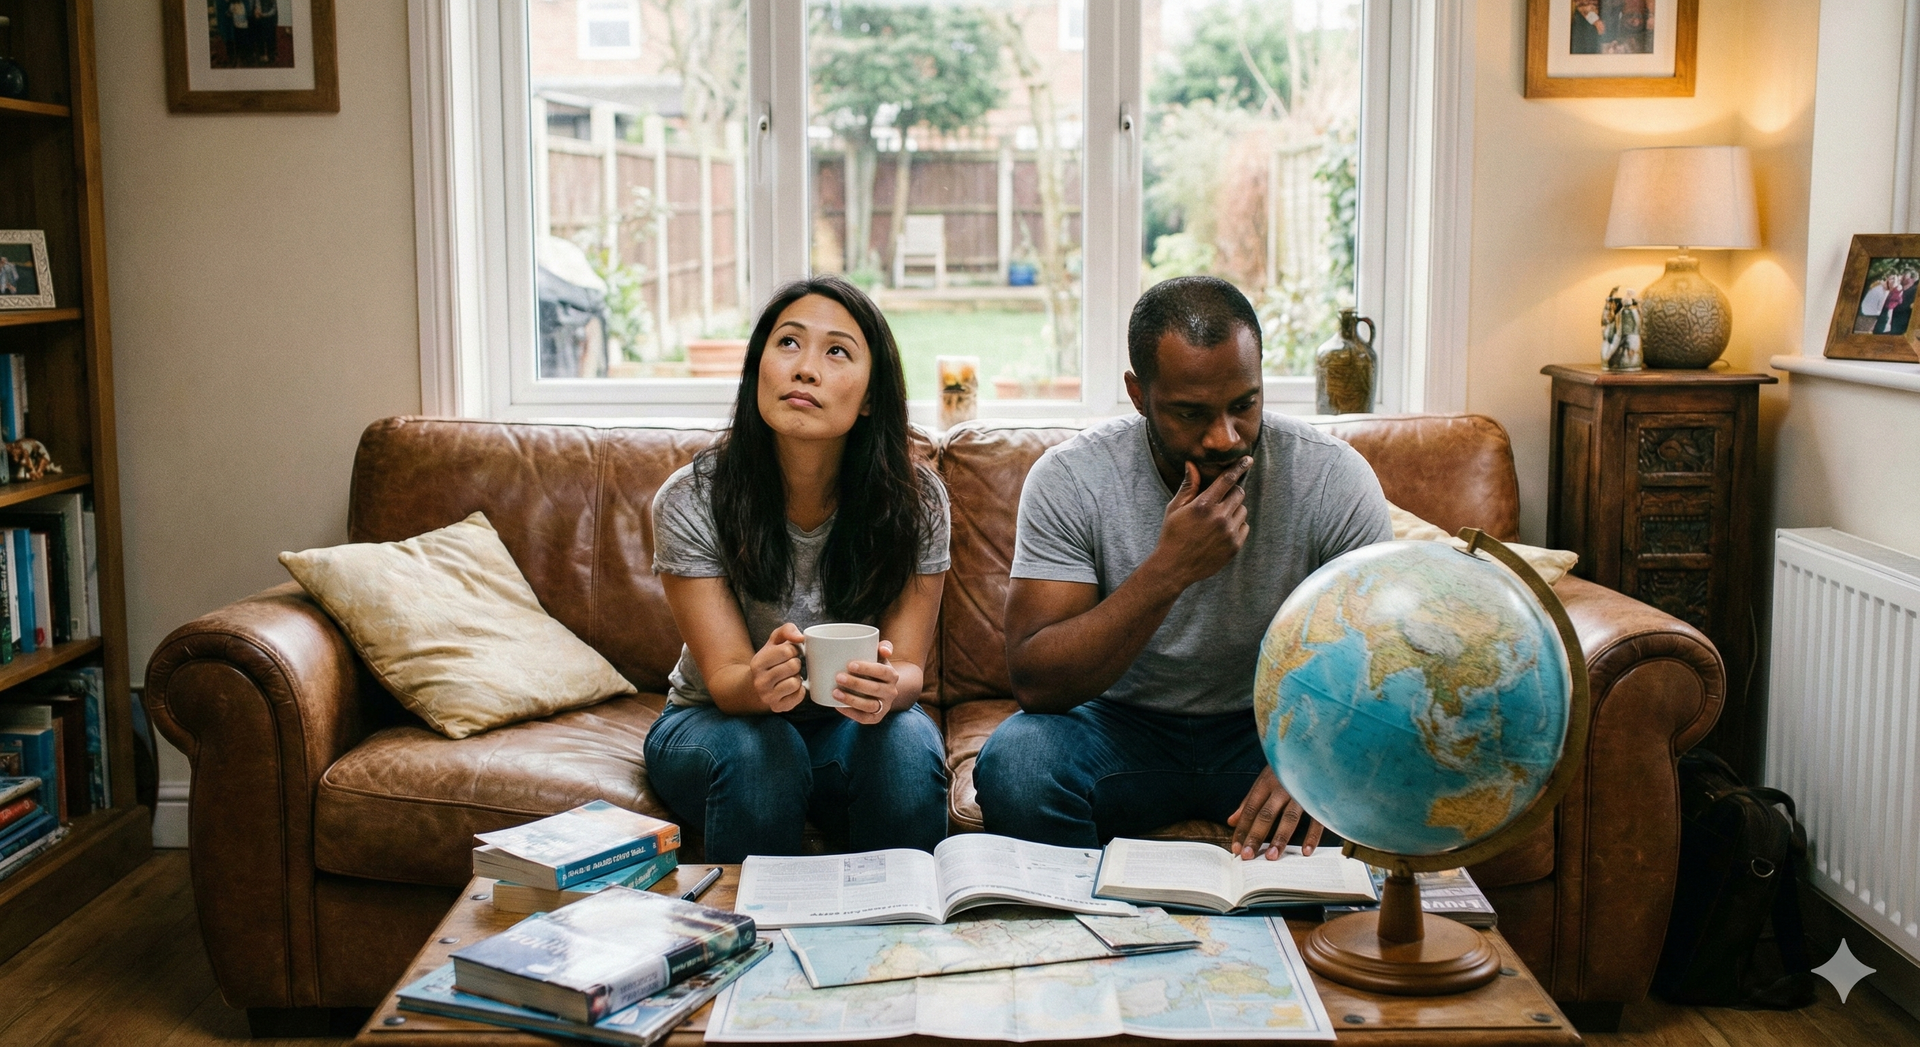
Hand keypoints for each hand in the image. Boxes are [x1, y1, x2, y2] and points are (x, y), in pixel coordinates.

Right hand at [750, 623, 807, 713]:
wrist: (755, 685)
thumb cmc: (770, 659)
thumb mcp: (774, 641)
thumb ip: (787, 630)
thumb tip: (800, 638)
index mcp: (758, 662)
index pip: (786, 651)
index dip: (794, 650)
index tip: (790, 653)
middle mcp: (760, 681)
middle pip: (793, 666)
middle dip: (796, 663)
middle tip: (791, 665)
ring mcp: (767, 696)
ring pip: (795, 682)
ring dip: (797, 678)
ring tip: (790, 676)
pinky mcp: (777, 707)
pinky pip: (798, 696)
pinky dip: (800, 690)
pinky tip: (792, 687)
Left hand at [833, 641, 896, 725]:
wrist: (881, 689)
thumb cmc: (874, 669)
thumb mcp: (879, 657)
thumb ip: (883, 647)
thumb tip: (885, 649)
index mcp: (892, 675)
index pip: (882, 671)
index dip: (867, 668)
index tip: (850, 664)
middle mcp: (891, 692)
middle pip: (875, 689)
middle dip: (855, 683)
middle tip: (838, 677)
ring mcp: (884, 706)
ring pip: (870, 706)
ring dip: (851, 700)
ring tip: (835, 692)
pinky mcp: (876, 718)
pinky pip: (864, 718)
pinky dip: (850, 713)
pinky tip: (837, 706)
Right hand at [1152, 458, 1251, 587]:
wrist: (1175, 567)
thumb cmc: (1172, 534)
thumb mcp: (1175, 508)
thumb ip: (1188, 486)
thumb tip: (1191, 464)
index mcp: (1203, 505)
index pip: (1227, 480)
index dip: (1239, 467)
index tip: (1248, 459)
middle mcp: (1219, 517)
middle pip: (1239, 493)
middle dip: (1231, 492)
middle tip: (1219, 500)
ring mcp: (1229, 533)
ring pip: (1242, 510)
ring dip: (1234, 510)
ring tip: (1217, 519)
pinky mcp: (1234, 546)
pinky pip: (1244, 526)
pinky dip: (1237, 525)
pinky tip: (1221, 531)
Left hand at [1226, 766, 1322, 860]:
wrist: (1316, 747)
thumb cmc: (1288, 767)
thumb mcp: (1265, 778)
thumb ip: (1249, 801)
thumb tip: (1231, 821)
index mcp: (1267, 782)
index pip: (1251, 809)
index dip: (1242, 829)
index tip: (1235, 848)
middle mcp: (1283, 786)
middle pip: (1266, 814)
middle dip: (1256, 836)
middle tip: (1247, 856)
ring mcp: (1302, 792)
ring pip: (1289, 817)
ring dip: (1280, 838)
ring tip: (1271, 857)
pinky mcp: (1321, 797)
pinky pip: (1317, 819)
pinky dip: (1312, 836)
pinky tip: (1305, 852)